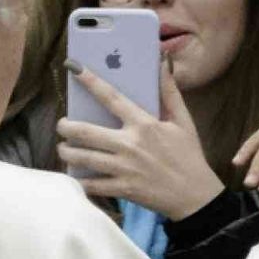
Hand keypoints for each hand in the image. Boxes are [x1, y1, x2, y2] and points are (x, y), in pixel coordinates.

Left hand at [56, 57, 224, 220]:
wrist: (196, 197)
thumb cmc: (189, 156)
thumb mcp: (183, 121)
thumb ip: (170, 91)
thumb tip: (163, 62)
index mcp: (144, 124)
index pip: (111, 97)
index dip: (90, 81)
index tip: (73, 68)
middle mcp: (130, 144)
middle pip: (85, 131)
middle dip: (66, 126)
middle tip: (62, 125)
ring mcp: (124, 168)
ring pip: (83, 158)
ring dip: (67, 152)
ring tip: (64, 148)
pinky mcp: (123, 189)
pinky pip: (91, 184)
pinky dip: (79, 180)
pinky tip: (75, 175)